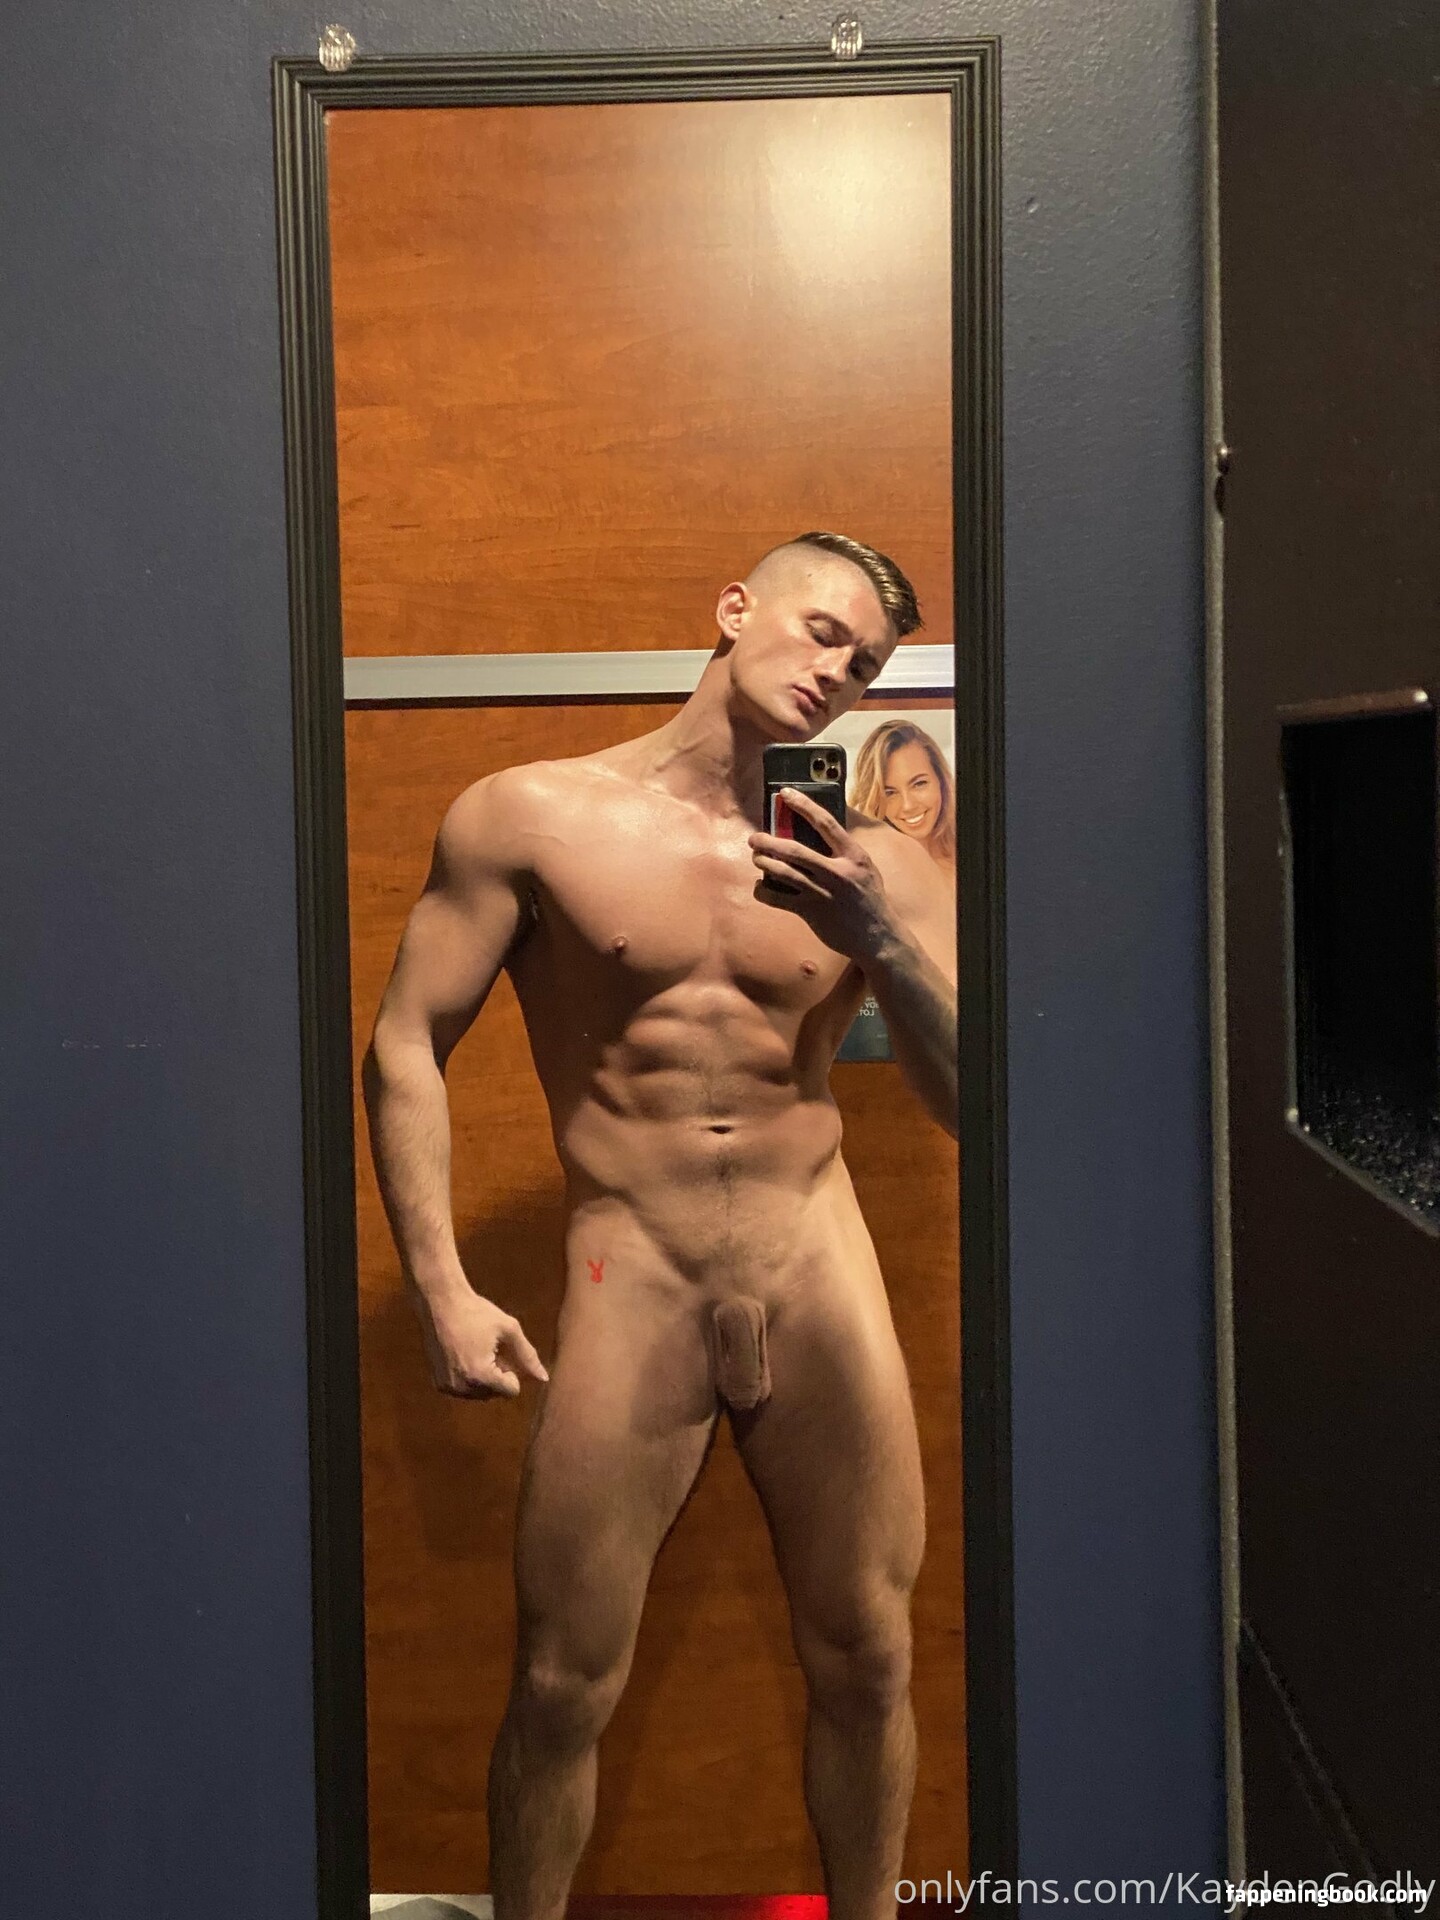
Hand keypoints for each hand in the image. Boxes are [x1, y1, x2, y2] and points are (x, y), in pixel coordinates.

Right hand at [411, 1285, 548, 1399]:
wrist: (440, 1303)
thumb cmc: (477, 1312)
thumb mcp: (508, 1329)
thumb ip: (528, 1355)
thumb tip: (544, 1378)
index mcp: (481, 1375)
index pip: (511, 1391)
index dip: (512, 1370)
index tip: (502, 1350)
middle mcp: (462, 1387)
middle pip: (495, 1394)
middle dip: (498, 1374)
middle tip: (489, 1348)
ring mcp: (448, 1387)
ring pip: (480, 1393)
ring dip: (484, 1378)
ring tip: (476, 1349)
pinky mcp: (439, 1383)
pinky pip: (464, 1389)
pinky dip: (469, 1378)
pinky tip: (463, 1354)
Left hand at [748, 787, 899, 962]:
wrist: (877, 936)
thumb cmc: (869, 899)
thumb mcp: (865, 868)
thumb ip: (844, 851)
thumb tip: (818, 831)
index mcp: (854, 855)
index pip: (825, 822)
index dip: (803, 805)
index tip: (785, 793)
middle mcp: (837, 872)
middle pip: (793, 849)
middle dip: (767, 841)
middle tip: (754, 838)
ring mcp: (823, 893)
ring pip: (782, 872)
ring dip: (763, 862)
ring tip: (756, 858)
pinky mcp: (811, 912)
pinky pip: (778, 898)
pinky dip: (763, 891)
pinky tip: (761, 887)